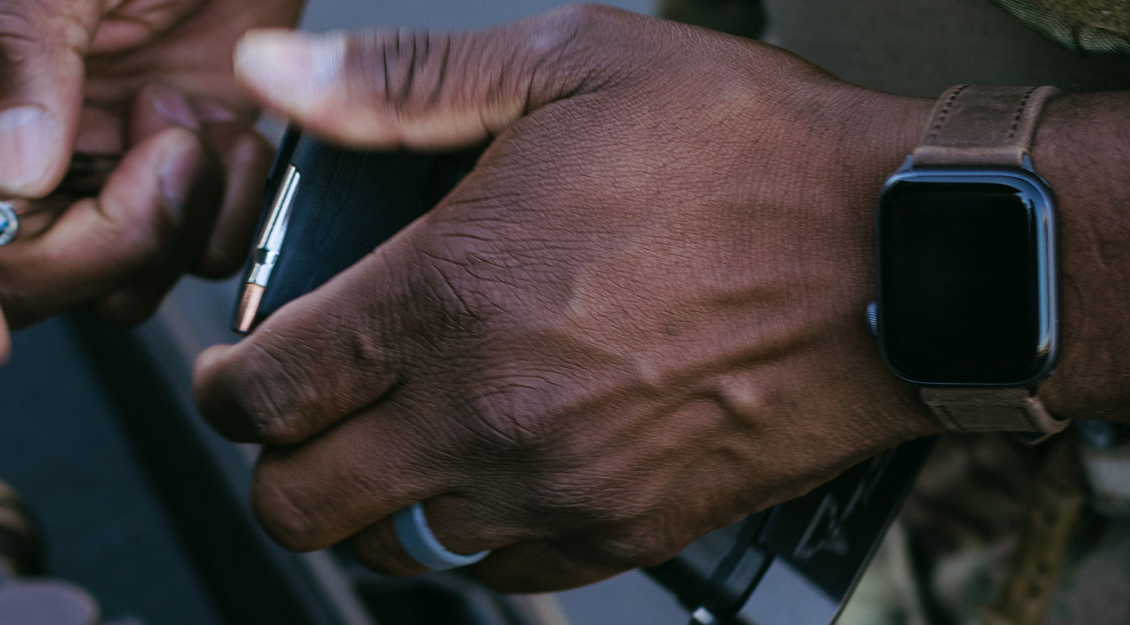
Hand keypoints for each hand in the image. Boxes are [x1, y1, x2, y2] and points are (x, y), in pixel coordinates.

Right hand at [0, 0, 297, 363]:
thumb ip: (26, 49)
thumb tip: (12, 168)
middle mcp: (14, 131)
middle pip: (5, 270)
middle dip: (93, 244)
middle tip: (158, 156)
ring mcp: (100, 159)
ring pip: (105, 282)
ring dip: (167, 228)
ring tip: (193, 125)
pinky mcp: (179, 170)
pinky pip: (192, 253)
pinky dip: (227, 214)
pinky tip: (234, 136)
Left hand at [194, 6, 940, 591]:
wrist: (907, 258)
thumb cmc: (753, 155)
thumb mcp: (571, 63)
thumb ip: (399, 80)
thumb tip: (275, 68)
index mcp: (449, 293)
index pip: (264, 390)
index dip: (222, 385)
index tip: (239, 369)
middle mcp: (487, 411)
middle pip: (301, 503)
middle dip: (275, 463)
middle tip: (303, 414)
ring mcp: (559, 485)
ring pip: (396, 549)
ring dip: (379, 500)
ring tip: (408, 435)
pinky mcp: (631, 529)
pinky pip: (505, 575)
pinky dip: (479, 538)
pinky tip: (500, 472)